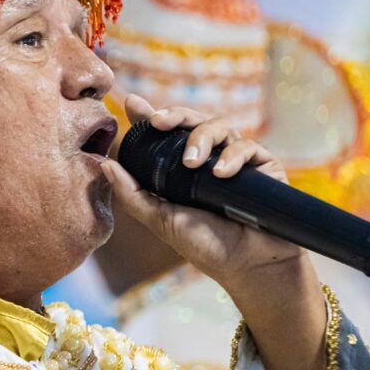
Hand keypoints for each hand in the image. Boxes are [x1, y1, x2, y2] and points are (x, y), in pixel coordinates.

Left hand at [101, 94, 327, 369]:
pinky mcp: (263, 165)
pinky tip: (222, 173)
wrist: (248, 266)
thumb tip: (105, 165)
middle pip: (193, 119)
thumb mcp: (160, 219)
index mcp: (182, 166)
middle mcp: (209, 157)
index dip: (150, 114)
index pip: (166, 132)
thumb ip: (131, 194)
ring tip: (193, 163)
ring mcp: (237, 158)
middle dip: (175, 114)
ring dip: (202, 138)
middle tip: (159, 122)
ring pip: (220, 126)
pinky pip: (247, 146)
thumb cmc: (205, 244)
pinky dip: (232, 157)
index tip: (132, 104)